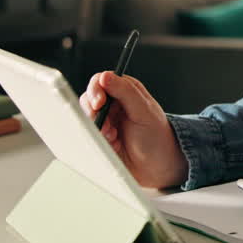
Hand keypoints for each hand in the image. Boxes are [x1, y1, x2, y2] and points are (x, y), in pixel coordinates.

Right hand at [80, 71, 187, 188]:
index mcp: (126, 90)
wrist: (156, 166)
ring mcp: (105, 120)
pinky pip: (87, 134)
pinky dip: (97, 139)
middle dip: (94, 113)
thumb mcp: (145, 111)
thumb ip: (126, 92)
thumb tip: (106, 76)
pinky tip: (113, 144)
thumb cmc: (156, 136)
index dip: (96, 89)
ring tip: (113, 136)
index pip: (102, 80)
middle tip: (106, 126)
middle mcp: (114, 103)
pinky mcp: (99, 136)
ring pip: (86, 117)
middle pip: (89, 98)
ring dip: (97, 127)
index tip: (99, 103)